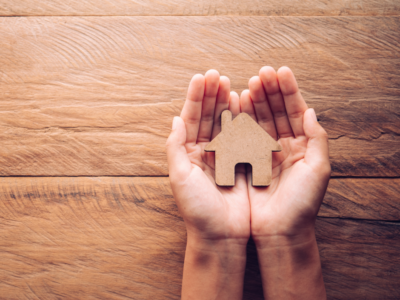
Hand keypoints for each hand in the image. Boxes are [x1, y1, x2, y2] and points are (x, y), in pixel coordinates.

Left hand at [166, 70, 249, 298]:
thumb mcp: (179, 177)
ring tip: (229, 83)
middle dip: (211, 95)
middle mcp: (204, 152)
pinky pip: (241, 137)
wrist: (222, 236)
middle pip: (207, 117)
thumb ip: (175, 147)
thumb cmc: (197, 210)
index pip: (190, 119)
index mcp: (188, 154)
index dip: (196, 98)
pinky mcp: (241, 164)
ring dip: (225, 103)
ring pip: (224, 123)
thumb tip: (175, 119)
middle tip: (217, 74)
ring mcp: (223, 157)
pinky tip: (243, 105)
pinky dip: (242, 120)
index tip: (202, 77)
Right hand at [242, 66, 329, 298]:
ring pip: (259, 120)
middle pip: (276, 111)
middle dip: (270, 90)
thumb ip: (318, 138)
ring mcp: (263, 152)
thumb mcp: (319, 170)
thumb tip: (312, 110)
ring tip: (249, 83)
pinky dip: (240, 119)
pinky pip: (243, 135)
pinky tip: (237, 104)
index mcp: (302, 146)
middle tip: (262, 72)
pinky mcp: (246, 161)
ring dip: (255, 101)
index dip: (288, 91)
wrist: (278, 231)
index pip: (296, 110)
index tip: (280, 71)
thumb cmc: (302, 204)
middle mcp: (283, 146)